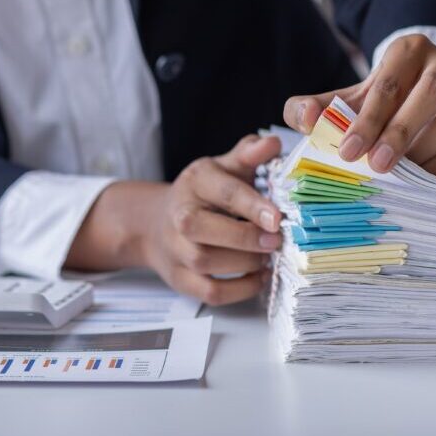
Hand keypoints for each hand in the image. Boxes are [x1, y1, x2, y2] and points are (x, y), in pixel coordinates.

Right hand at [65, 135, 282, 305]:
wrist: (157, 224)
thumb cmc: (204, 194)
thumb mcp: (224, 168)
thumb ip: (249, 155)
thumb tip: (272, 143)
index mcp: (195, 182)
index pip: (222, 191)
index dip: (251, 205)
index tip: (278, 218)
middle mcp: (178, 215)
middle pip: (201, 229)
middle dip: (244, 238)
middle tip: (276, 241)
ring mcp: (175, 249)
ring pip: (205, 263)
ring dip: (245, 263)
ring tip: (268, 257)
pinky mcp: (180, 278)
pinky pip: (209, 292)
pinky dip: (240, 290)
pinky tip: (259, 277)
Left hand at [283, 33, 435, 175]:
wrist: (415, 94)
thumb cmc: (376, 100)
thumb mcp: (343, 97)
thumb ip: (314, 106)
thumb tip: (306, 118)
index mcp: (408, 50)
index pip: (389, 84)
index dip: (368, 120)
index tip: (348, 151)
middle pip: (430, 95)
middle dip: (400, 134)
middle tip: (375, 166)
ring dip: (422, 152)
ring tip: (395, 173)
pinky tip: (416, 178)